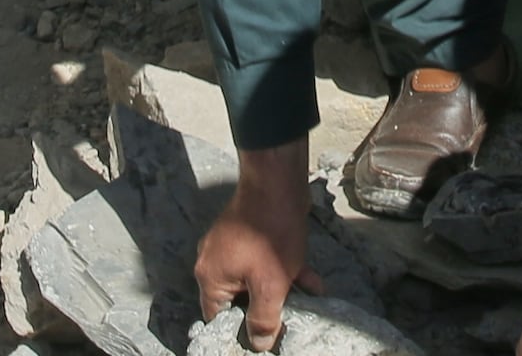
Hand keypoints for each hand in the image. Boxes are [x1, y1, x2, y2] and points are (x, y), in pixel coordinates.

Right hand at [196, 150, 324, 352]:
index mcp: (210, 276)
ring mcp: (230, 245)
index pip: (217, 317)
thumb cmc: (270, 234)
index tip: (262, 336)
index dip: (239, 330)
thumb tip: (259, 344)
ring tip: (307, 300)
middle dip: (265, 309)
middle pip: (237, 299)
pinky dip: (282, 271)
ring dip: (280, 289)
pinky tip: (312, 280)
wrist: (278, 181)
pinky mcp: (248, 233)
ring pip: (254, 279)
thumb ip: (264, 319)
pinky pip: (262, 261)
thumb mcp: (271, 285)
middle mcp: (213, 261)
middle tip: (288, 320)